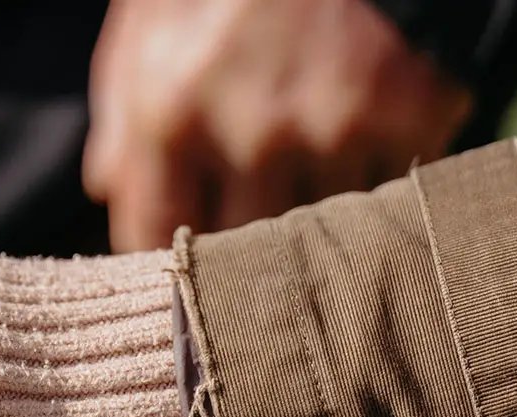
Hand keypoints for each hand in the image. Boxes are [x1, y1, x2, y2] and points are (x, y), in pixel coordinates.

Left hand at [85, 0, 472, 250]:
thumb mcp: (140, 38)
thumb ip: (119, 125)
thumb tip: (108, 196)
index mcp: (167, 117)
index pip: (160, 240)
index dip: (170, 268)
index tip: (185, 279)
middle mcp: (249, 134)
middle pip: (244, 254)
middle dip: (244, 260)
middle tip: (252, 252)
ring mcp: (333, 126)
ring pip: (325, 233)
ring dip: (321, 227)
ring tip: (315, 199)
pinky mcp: (408, 111)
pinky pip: (395, 189)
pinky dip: (382, 183)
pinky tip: (369, 155)